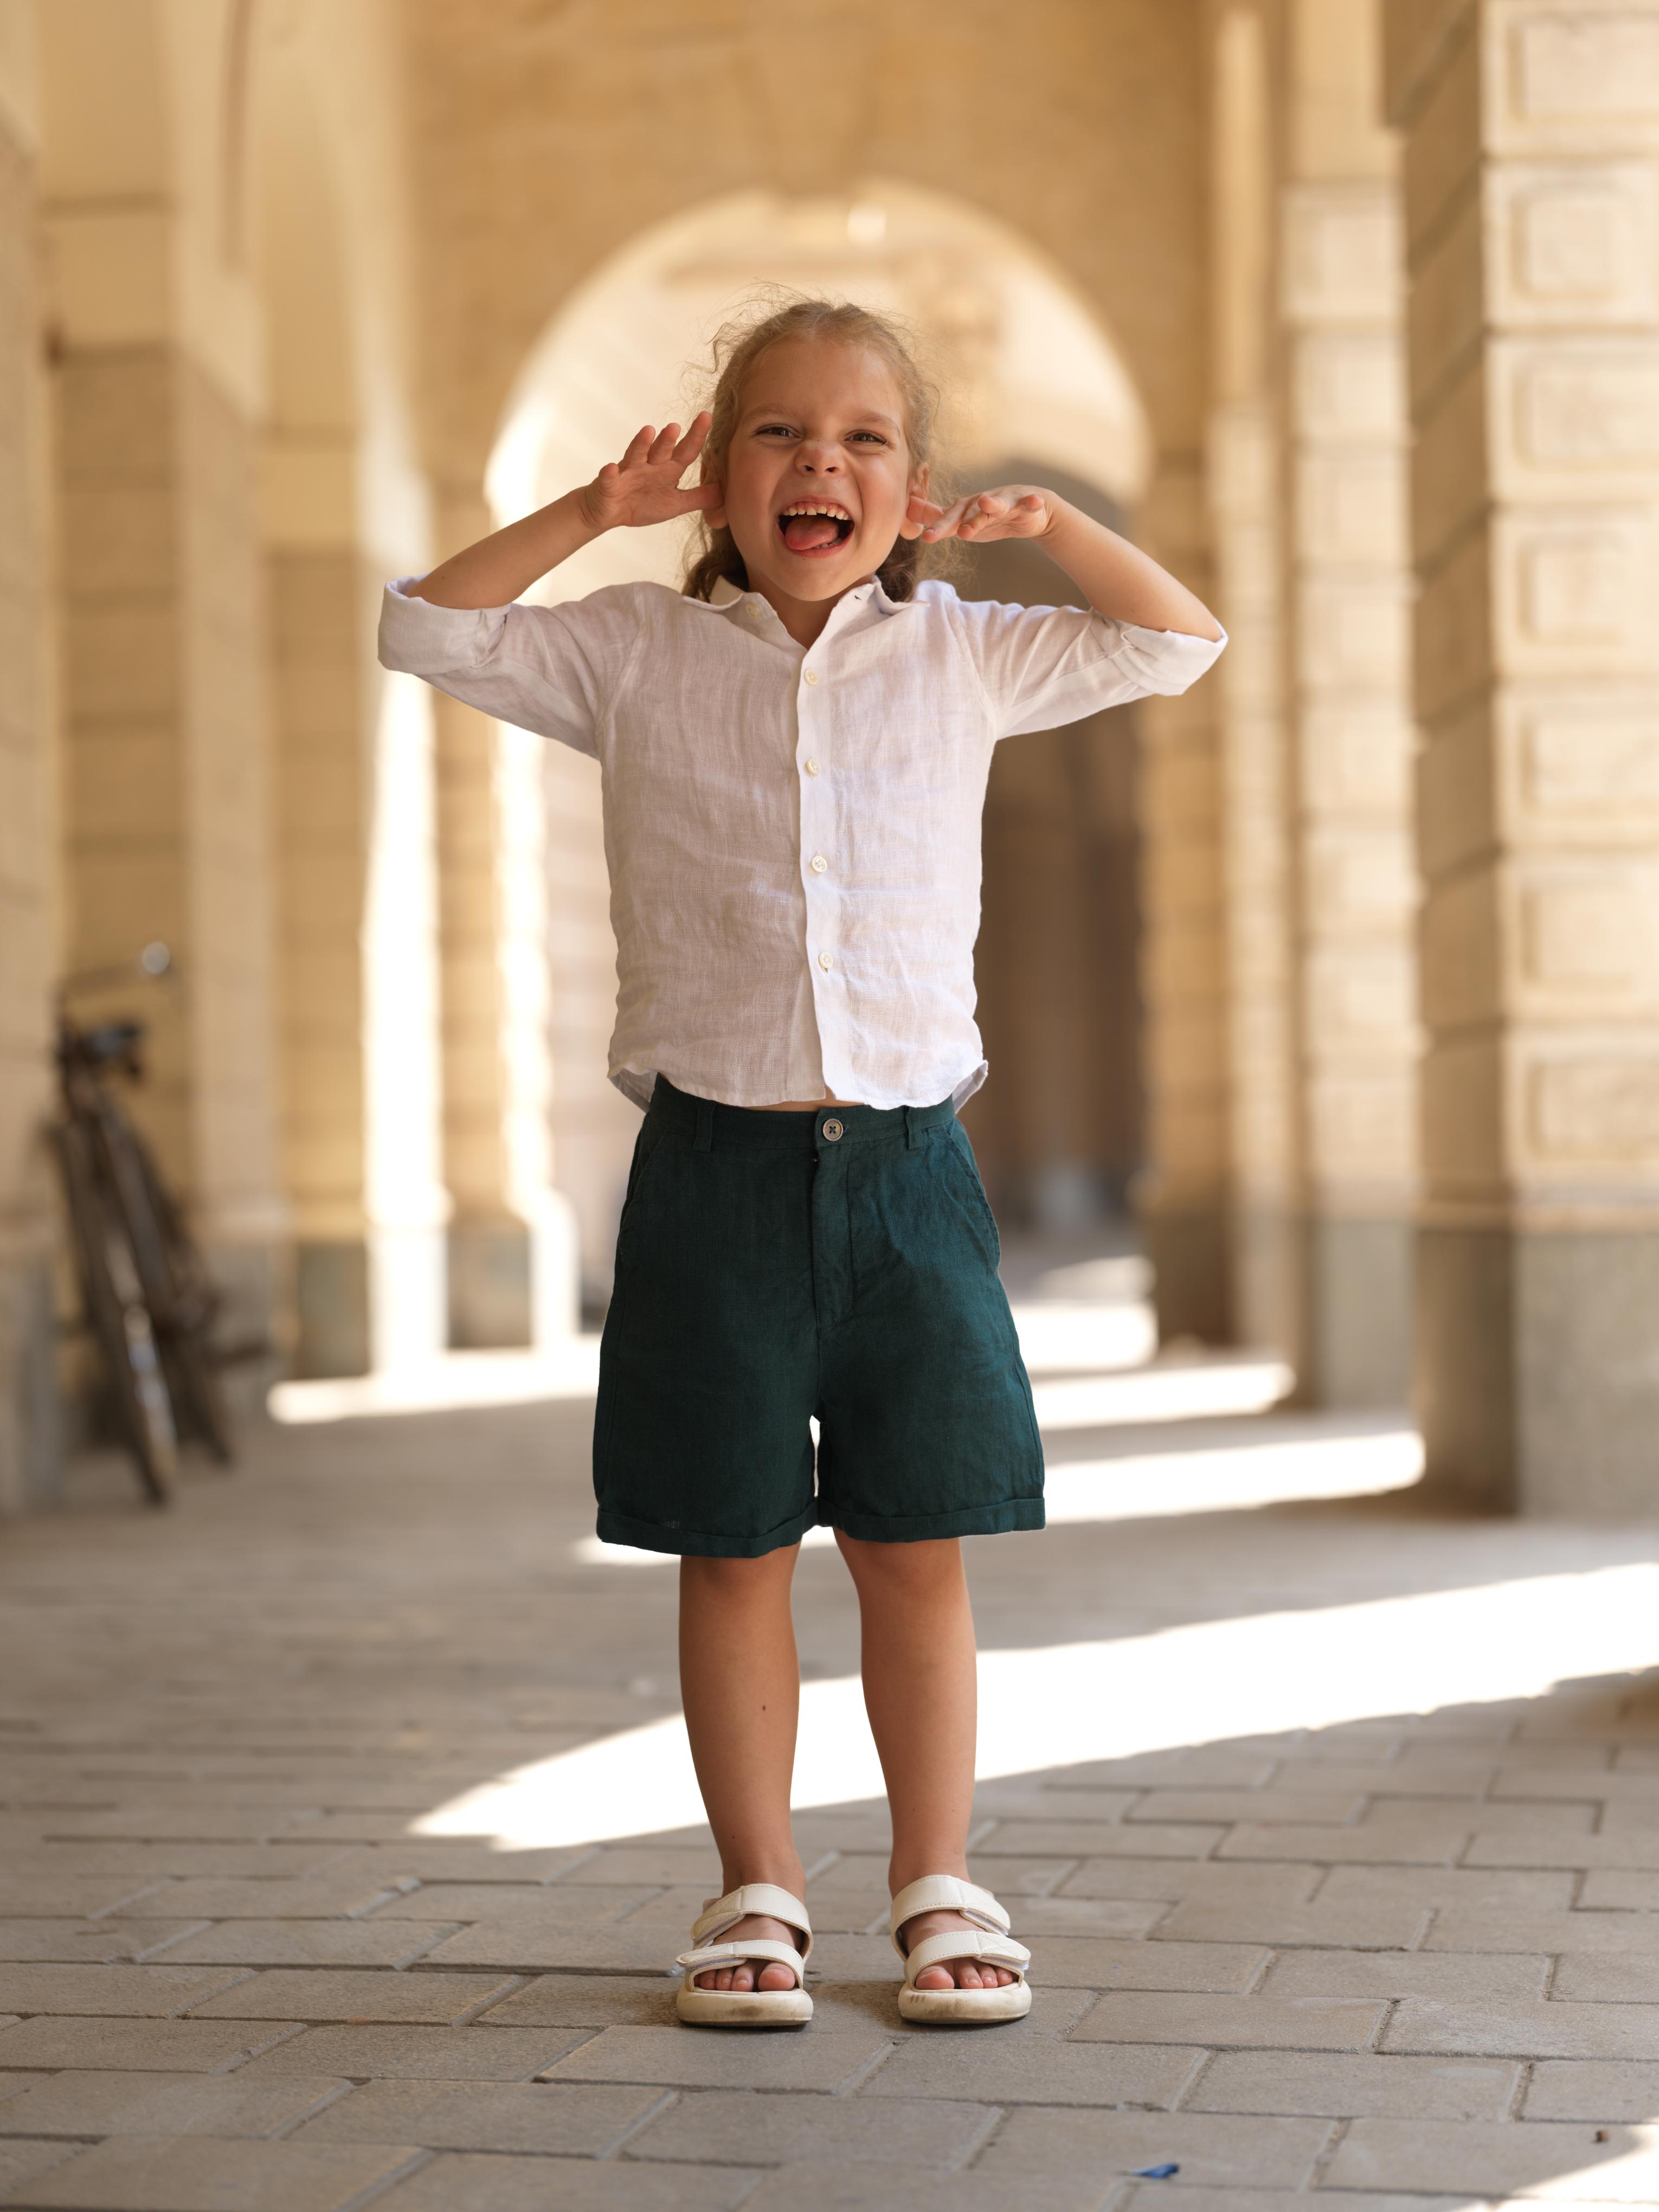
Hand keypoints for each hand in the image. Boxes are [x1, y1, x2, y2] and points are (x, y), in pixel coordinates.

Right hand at [577, 415, 721, 532]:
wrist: (609, 512)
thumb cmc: (642, 504)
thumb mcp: (675, 504)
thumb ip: (698, 498)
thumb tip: (725, 493)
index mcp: (667, 470)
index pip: (686, 452)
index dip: (697, 436)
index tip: (708, 417)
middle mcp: (649, 466)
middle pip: (661, 450)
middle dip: (669, 438)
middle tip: (678, 426)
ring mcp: (628, 472)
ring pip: (636, 456)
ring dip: (642, 444)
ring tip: (649, 431)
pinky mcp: (609, 484)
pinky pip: (609, 478)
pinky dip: (610, 473)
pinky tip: (611, 469)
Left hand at [907, 484, 1055, 543]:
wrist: (1028, 510)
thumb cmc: (990, 517)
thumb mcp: (963, 521)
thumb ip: (937, 518)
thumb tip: (908, 509)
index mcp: (966, 508)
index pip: (949, 519)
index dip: (938, 526)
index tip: (926, 537)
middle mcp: (983, 501)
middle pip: (972, 512)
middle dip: (965, 521)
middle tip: (959, 532)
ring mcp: (1005, 501)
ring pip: (998, 504)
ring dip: (993, 505)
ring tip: (987, 504)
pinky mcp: (1026, 504)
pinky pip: (1029, 502)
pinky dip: (1032, 502)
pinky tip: (1035, 502)